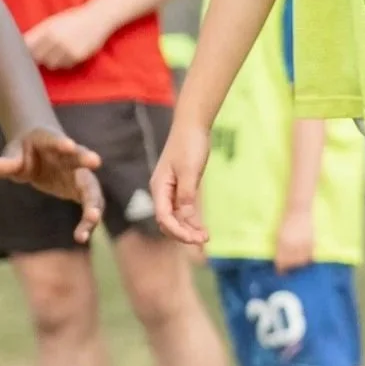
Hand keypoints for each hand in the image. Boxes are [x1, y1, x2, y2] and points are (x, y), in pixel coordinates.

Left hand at [0, 126, 104, 243]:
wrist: (39, 154)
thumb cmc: (24, 153)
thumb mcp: (13, 154)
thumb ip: (8, 161)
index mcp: (50, 140)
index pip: (55, 139)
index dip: (61, 142)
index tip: (68, 145)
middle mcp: (70, 155)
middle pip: (79, 157)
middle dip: (86, 159)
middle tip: (95, 161)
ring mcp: (78, 173)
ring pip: (90, 186)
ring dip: (93, 201)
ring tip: (92, 218)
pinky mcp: (81, 191)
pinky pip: (89, 206)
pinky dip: (88, 220)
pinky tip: (81, 237)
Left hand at [22, 5, 112, 70]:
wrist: (97, 18)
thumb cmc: (72, 20)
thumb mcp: (52, 22)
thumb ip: (37, 34)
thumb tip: (20, 46)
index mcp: (47, 29)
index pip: (27, 46)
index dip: (24, 51)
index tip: (23, 54)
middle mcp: (55, 39)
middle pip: (37, 58)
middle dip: (38, 57)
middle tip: (43, 53)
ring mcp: (66, 49)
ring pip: (50, 64)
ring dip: (52, 61)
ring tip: (59, 51)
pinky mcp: (77, 56)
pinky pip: (64, 66)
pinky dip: (65, 62)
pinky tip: (70, 52)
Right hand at [149, 124, 210, 246]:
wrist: (191, 125)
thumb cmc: (189, 144)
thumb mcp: (189, 170)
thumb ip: (186, 195)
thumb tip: (187, 219)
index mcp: (159, 187)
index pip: (164, 217)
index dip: (177, 231)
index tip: (194, 239)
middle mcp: (162, 191)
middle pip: (167, 221)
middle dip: (182, 233)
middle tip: (202, 241)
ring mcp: (171, 190)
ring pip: (176, 217)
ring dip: (188, 229)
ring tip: (205, 238)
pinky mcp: (180, 187)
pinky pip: (183, 209)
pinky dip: (191, 220)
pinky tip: (202, 228)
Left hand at [273, 206, 315, 271]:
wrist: (298, 210)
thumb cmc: (285, 221)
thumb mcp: (278, 235)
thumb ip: (279, 247)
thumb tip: (280, 259)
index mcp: (282, 243)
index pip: (282, 262)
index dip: (281, 269)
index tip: (280, 272)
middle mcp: (293, 245)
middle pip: (292, 263)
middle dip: (290, 267)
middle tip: (289, 269)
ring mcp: (303, 243)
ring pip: (302, 261)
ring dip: (299, 264)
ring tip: (297, 264)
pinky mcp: (311, 241)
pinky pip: (310, 255)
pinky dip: (307, 259)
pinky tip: (305, 259)